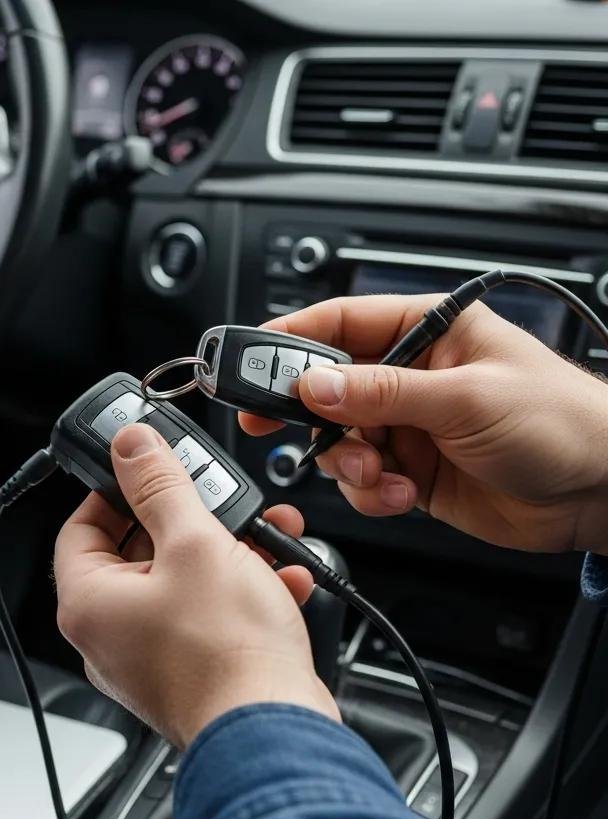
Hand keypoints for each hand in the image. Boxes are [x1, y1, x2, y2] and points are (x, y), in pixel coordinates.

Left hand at [53, 423, 337, 748]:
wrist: (275, 732)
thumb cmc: (226, 653)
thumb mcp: (195, 543)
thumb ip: (160, 485)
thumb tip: (131, 445)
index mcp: (88, 603)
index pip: (79, 527)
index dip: (113, 492)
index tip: (147, 472)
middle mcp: (109, 636)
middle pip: (136, 553)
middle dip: (189, 520)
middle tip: (218, 501)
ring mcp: (149, 659)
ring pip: (181, 584)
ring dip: (226, 553)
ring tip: (265, 537)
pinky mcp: (190, 674)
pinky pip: (206, 618)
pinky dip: (240, 593)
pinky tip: (280, 581)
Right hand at [240, 295, 607, 555]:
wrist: (601, 492)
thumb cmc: (563, 421)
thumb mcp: (466, 398)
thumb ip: (383, 393)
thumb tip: (315, 385)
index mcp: (428, 333)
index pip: (340, 324)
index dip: (289, 341)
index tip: (249, 362)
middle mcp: (411, 377)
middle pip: (327, 386)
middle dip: (304, 412)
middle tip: (267, 423)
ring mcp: (408, 426)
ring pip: (338, 440)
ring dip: (347, 463)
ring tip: (380, 473)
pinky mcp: (412, 470)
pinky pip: (362, 480)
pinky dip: (371, 492)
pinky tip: (403, 492)